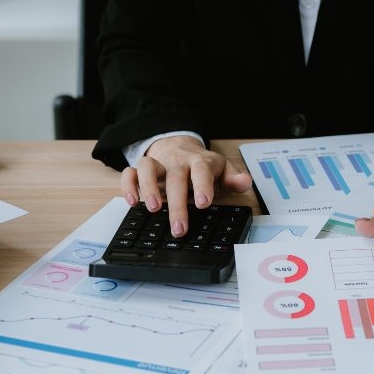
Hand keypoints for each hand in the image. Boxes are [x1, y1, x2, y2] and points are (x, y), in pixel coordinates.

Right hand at [120, 136, 252, 237]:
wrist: (179, 146)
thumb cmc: (201, 166)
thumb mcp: (221, 170)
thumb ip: (233, 178)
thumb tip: (245, 182)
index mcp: (200, 162)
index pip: (201, 170)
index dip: (202, 185)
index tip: (203, 203)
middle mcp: (178, 162)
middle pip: (175, 177)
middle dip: (177, 203)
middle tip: (179, 228)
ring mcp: (158, 164)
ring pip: (148, 168)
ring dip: (148, 187)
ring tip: (152, 209)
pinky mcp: (142, 170)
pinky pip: (130, 172)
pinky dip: (128, 185)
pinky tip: (132, 201)